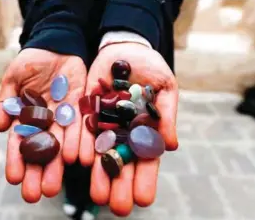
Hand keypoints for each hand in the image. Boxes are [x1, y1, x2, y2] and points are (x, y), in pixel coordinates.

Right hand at [0, 48, 86, 201]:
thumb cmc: (32, 61)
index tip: (14, 178)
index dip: (16, 160)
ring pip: (62, 143)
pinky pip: (82, 126)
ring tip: (54, 184)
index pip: (20, 143)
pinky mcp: (82, 106)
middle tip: (36, 193)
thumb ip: (6, 101)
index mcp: (28, 117)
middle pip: (42, 150)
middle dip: (39, 171)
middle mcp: (48, 122)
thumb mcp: (14, 78)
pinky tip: (79, 159)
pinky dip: (80, 142)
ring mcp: (65, 116)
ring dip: (58, 164)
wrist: (57, 46)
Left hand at [79, 43, 177, 215]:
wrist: (124, 50)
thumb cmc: (150, 68)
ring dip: (101, 174)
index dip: (145, 180)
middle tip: (119, 207)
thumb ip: (166, 115)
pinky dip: (84, 146)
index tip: (144, 200)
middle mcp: (123, 133)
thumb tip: (172, 146)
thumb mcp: (164, 87)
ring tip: (99, 196)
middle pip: (122, 163)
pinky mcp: (87, 113)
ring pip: (101, 154)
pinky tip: (82, 163)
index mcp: (145, 130)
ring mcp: (104, 125)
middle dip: (121, 185)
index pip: (146, 160)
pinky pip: (85, 132)